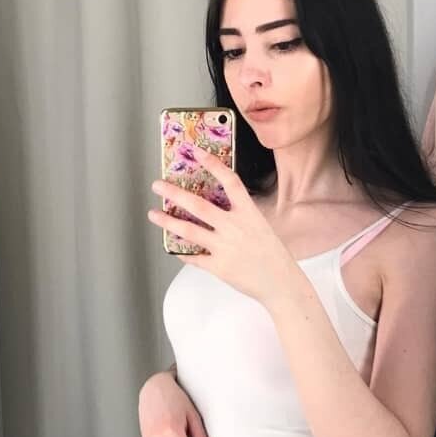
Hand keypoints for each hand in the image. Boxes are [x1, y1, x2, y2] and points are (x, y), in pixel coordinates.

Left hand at [148, 145, 290, 304]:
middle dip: (174, 193)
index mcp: (248, 213)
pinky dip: (182, 252)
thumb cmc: (273, 255)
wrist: (281, 283)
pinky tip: (173, 247)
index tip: (198, 153)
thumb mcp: (260, 226)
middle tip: (158, 185)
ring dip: (168, 221)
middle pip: (198, 205)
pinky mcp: (219, 266)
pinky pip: (193, 257)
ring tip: (154, 215)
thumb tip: (213, 208)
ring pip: (189, 230)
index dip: (213, 165)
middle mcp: (234, 227)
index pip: (230, 181)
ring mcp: (225, 247)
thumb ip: (239, 216)